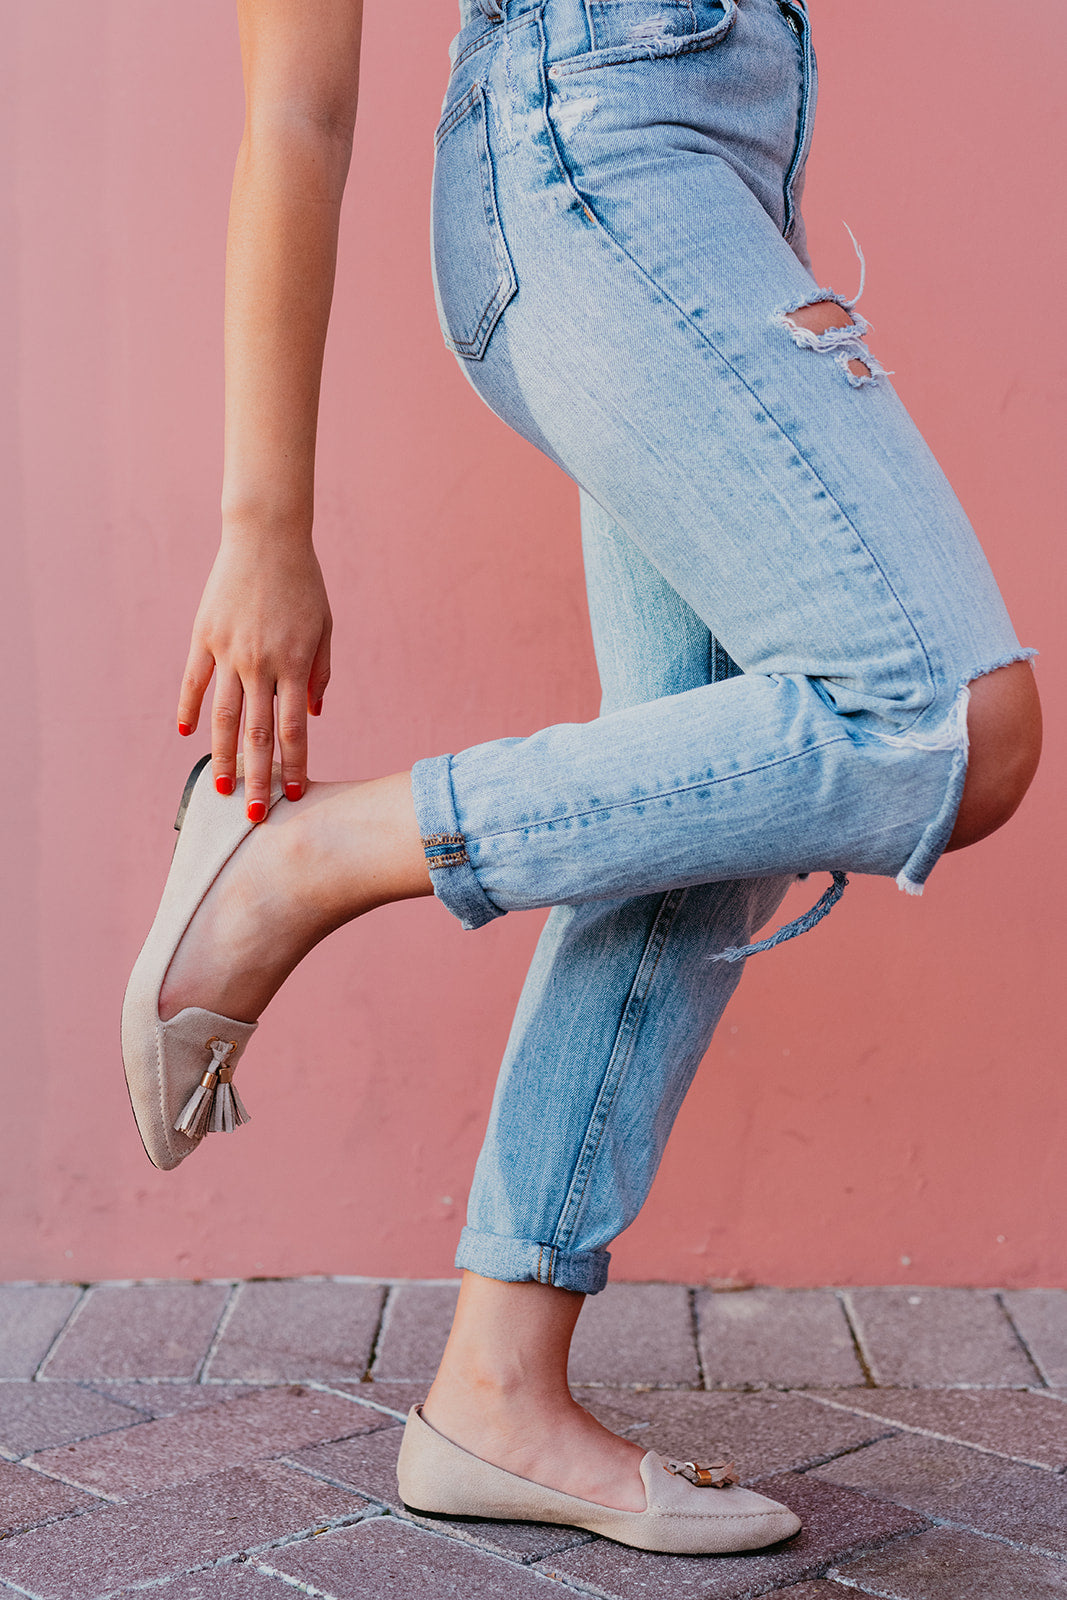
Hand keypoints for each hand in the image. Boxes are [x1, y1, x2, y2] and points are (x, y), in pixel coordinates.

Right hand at [177, 536, 331, 817]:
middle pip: (258, 733)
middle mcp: (260, 663)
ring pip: (223, 716)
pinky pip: (194, 680)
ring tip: (222, 789)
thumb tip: (311, 715)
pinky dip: (189, 707)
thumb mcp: (324, 627)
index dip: (294, 765)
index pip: (294, 729)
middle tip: (257, 814)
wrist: (267, 536)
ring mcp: (229, 651)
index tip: (294, 794)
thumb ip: (319, 672)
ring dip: (223, 757)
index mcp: (295, 664)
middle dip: (259, 777)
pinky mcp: (204, 636)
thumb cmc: (304, 583)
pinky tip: (188, 734)